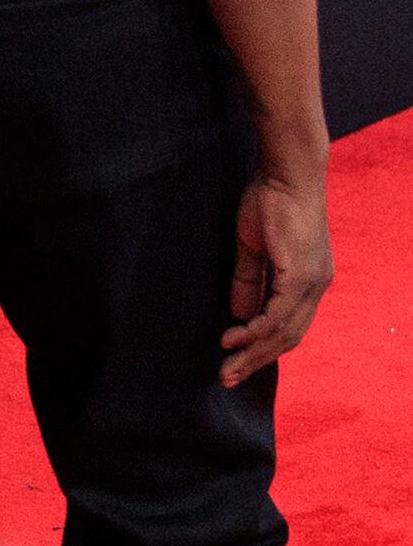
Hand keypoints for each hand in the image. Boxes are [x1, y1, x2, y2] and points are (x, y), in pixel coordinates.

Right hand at [220, 165, 331, 385]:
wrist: (288, 169)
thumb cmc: (270, 198)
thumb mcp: (253, 245)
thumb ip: (249, 279)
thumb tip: (241, 315)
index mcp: (310, 281)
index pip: (290, 327)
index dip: (263, 348)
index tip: (236, 361)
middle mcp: (317, 287)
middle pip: (289, 339)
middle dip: (257, 361)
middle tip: (228, 377)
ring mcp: (313, 281)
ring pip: (285, 332)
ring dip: (254, 352)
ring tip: (227, 365)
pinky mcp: (301, 273)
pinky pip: (280, 313)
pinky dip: (258, 329)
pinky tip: (237, 336)